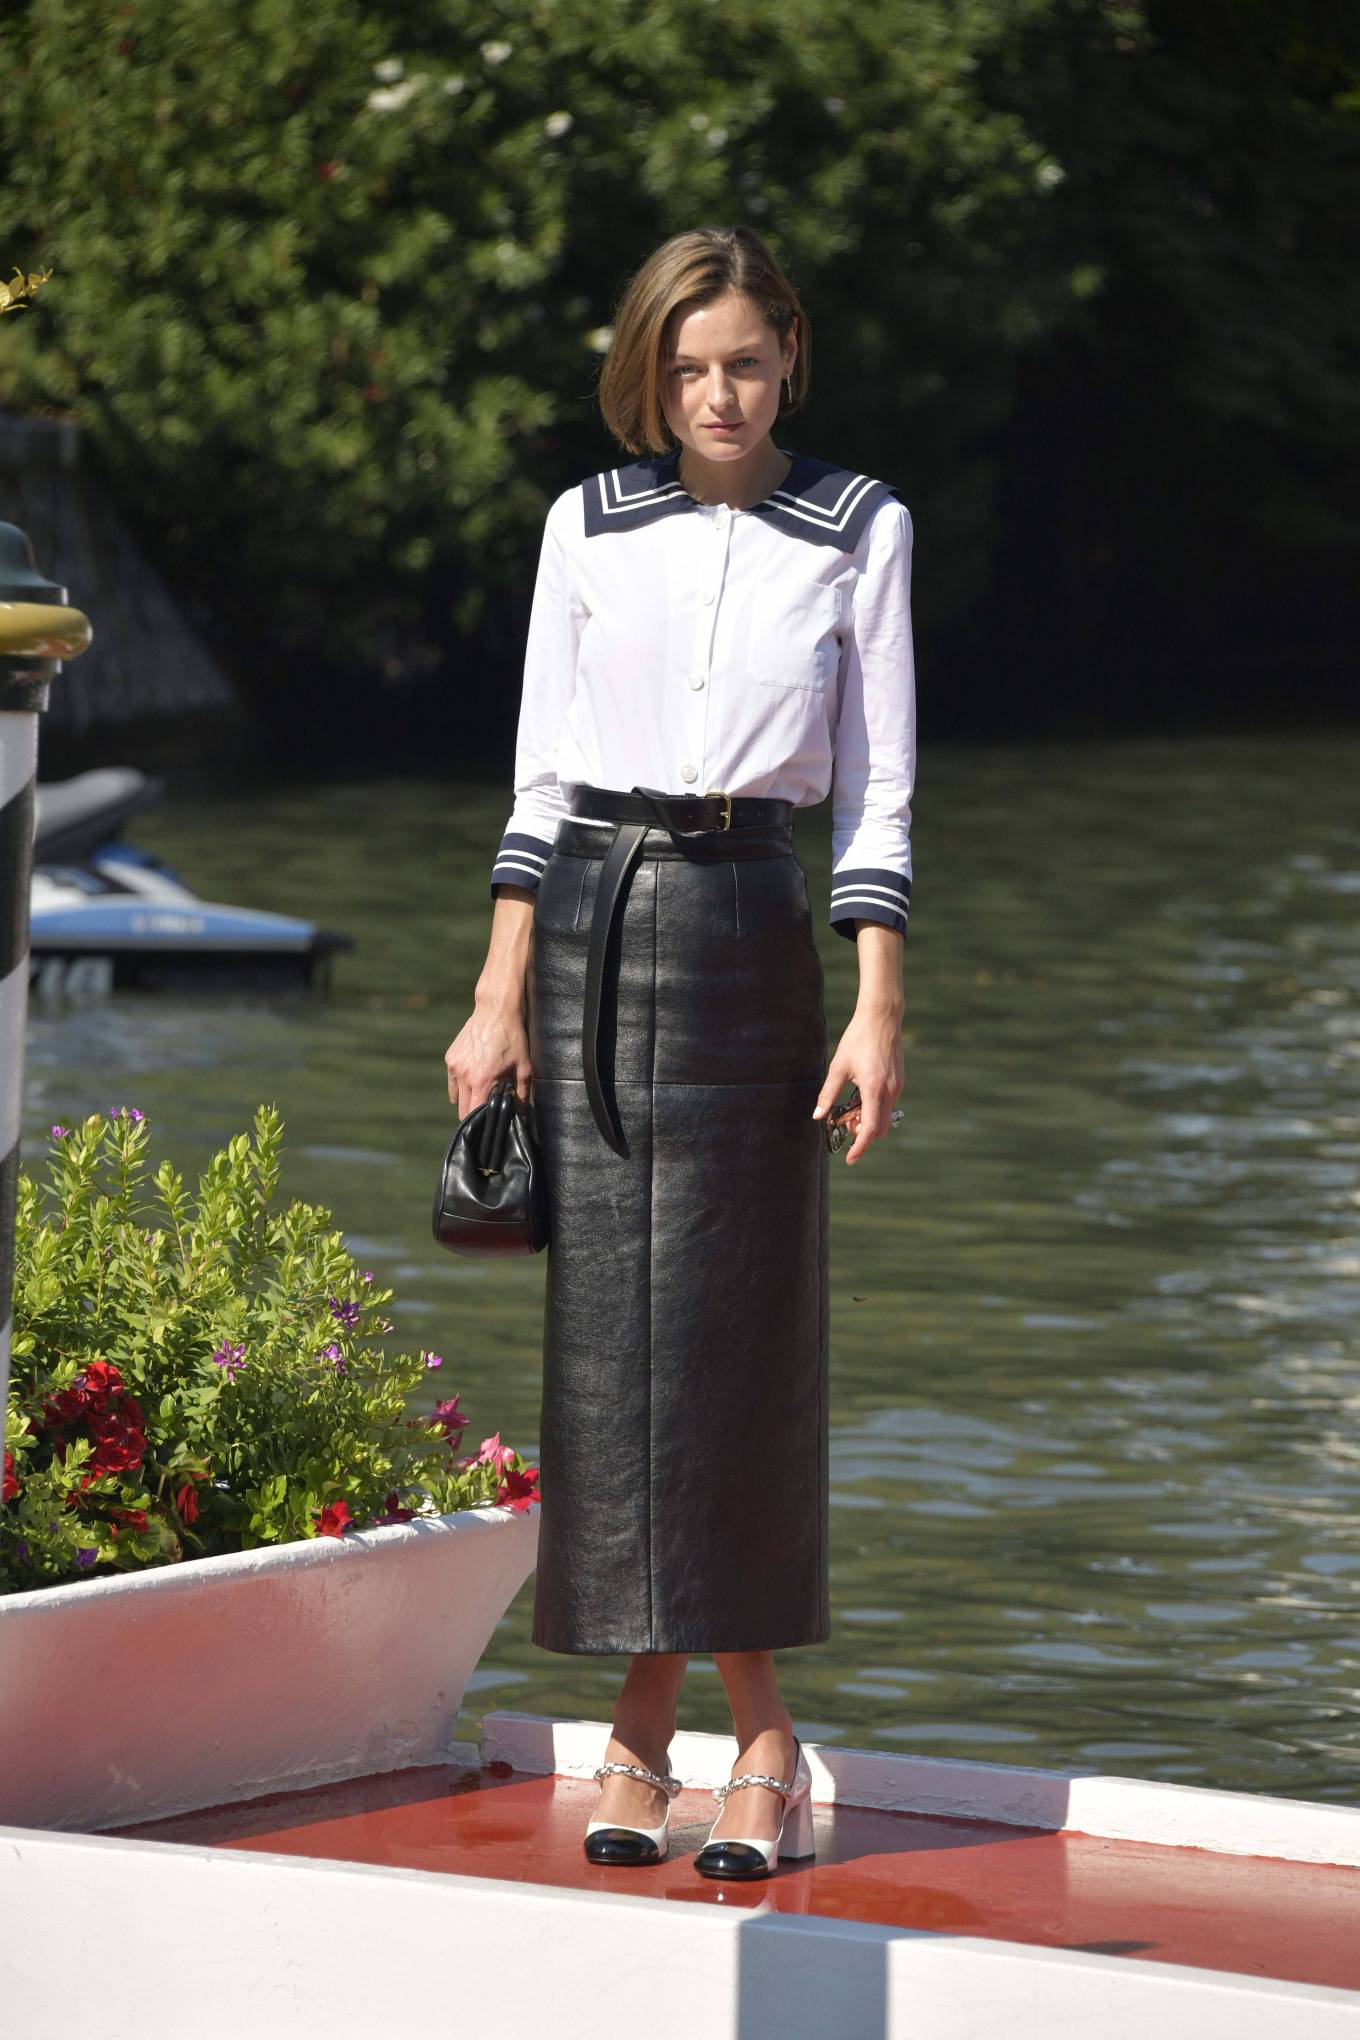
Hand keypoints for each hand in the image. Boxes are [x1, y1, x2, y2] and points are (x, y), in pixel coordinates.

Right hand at [444, 996, 531, 1117]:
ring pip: (456, 1096)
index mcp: (482, 1081)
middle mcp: (464, 1075)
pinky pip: (453, 1081)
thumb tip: (521, 1115)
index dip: (481, 1122)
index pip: (474, 1114)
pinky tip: (474, 1078)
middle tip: (488, 1109)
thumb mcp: (524, 1068)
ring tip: (482, 1092)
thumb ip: (521, 1095)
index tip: (489, 1124)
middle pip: (462, 1109)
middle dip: (474, 1114)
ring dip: (467, 1099)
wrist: (496, 1011)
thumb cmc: (513, 1039)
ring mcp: (455, 1066)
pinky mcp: (450, 1058)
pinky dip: (461, 1085)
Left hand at [811, 1008, 904, 1164]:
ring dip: (868, 1119)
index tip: (850, 1158)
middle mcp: (890, 1091)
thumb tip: (818, 1116)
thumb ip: (828, 1094)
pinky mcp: (898, 1081)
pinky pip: (888, 1104)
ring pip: (885, 1116)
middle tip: (844, 1121)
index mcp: (874, 1089)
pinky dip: (874, 1107)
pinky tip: (860, 1094)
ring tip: (850, 1104)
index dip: (860, 1147)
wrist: (882, 1018)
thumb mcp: (838, 1067)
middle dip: (862, 1131)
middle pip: (879, 1127)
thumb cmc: (858, 1039)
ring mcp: (897, 1086)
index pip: (869, 1128)